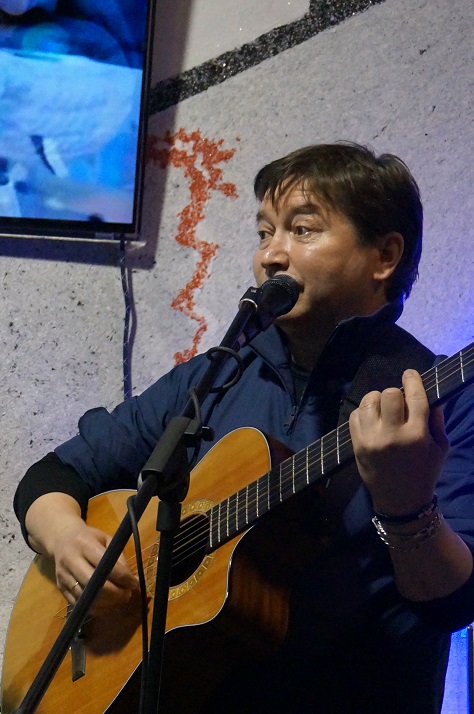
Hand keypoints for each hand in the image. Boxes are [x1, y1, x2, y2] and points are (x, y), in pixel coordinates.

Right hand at [52, 518, 139, 612]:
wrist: (61, 540)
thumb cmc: (89, 538)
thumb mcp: (106, 540)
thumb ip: (118, 558)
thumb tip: (131, 580)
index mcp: (84, 544)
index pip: (105, 565)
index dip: (122, 577)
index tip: (134, 583)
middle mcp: (71, 561)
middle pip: (94, 585)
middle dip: (115, 593)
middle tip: (127, 594)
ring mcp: (63, 576)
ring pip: (86, 598)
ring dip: (107, 603)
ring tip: (119, 599)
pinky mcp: (60, 589)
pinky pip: (79, 605)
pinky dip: (96, 608)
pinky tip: (107, 603)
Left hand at [349, 369, 448, 516]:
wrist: (400, 501)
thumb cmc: (424, 472)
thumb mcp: (441, 447)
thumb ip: (437, 419)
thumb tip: (429, 393)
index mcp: (417, 435)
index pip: (415, 396)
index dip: (413, 380)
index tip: (410, 374)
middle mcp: (392, 435)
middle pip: (389, 394)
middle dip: (396, 394)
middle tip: (399, 404)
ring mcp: (371, 439)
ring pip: (369, 400)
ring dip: (378, 401)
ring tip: (384, 411)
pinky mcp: (357, 444)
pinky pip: (355, 414)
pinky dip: (364, 412)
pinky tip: (373, 421)